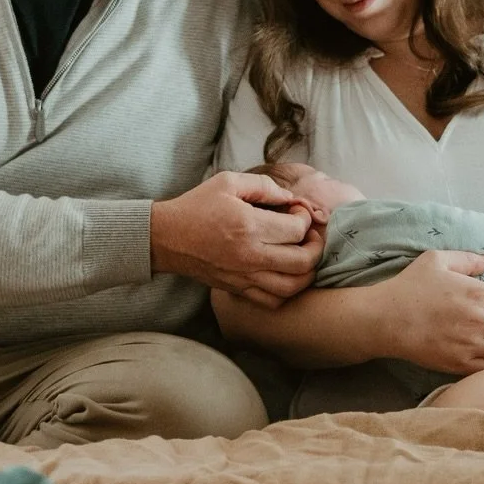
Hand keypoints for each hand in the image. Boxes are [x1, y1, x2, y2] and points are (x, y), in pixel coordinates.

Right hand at [151, 172, 324, 307]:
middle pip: (303, 262)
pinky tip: (285, 274)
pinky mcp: (238, 290)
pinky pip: (273, 301)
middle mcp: (250, 256)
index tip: (296, 211)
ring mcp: (244, 277)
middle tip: (309, 235)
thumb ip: (264, 186)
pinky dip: (287, 291)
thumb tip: (290, 198)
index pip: (297, 230)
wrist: (167, 238)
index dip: (305, 218)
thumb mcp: (228, 182)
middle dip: (315, 246)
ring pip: (293, 287)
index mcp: (248, 226)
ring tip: (302, 256)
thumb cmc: (197, 206)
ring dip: (307, 272)